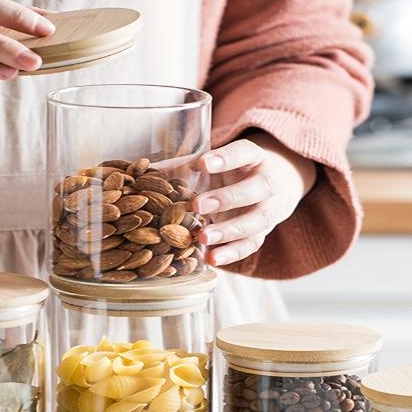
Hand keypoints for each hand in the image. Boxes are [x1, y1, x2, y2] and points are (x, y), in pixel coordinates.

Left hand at [193, 135, 316, 266]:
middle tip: (197, 205)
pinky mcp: (262, 234)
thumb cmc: (231, 173)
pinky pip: (250, 245)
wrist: (268, 190)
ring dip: (229, 230)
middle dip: (226, 198)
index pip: (243, 153)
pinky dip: (232, 253)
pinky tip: (212, 259)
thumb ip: (183, 166)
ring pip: (256, 221)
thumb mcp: (213, 165)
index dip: (225, 158)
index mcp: (253, 158)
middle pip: (255, 189)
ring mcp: (268, 210)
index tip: (201, 164)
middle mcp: (266, 183)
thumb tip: (143, 169)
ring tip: (203, 237)